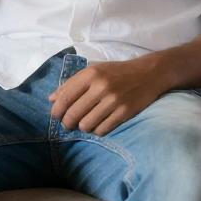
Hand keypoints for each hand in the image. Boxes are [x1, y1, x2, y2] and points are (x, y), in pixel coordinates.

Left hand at [49, 56, 167, 135]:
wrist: (149, 73)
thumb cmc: (118, 72)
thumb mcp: (95, 71)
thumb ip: (72, 83)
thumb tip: (51, 99)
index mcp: (91, 74)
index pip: (64, 98)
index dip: (57, 111)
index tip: (57, 115)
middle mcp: (101, 86)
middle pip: (73, 115)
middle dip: (68, 123)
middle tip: (71, 123)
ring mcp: (114, 100)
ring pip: (86, 125)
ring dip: (84, 126)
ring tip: (88, 121)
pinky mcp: (125, 112)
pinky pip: (101, 130)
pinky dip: (98, 129)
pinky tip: (101, 123)